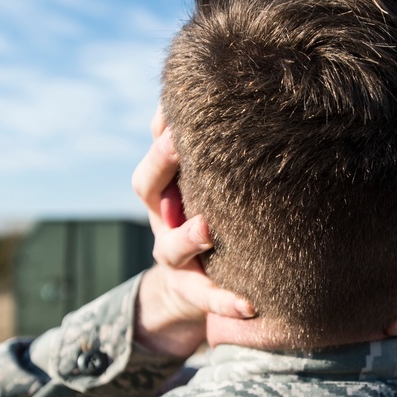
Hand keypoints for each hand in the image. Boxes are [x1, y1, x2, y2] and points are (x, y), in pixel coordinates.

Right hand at [131, 106, 253, 357]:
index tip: (174, 109)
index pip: (156, 148)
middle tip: (177, 142)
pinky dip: (224, 301)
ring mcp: (173, 256)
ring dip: (186, 237)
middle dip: (161, 163)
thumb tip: (245, 90)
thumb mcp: (214, 182)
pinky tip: (249, 305)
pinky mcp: (192, 291)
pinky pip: (205, 297)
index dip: (160, 128)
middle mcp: (164, 217)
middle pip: (147, 187)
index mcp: (168, 185)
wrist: (205, 282)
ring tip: (206, 229)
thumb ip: (222, 151)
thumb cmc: (221, 214)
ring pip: (168, 247)